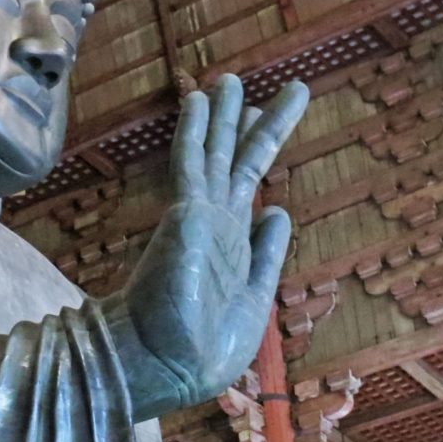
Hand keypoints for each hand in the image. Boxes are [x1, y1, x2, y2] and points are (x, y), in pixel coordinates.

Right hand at [100, 76, 307, 420]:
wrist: (165, 362)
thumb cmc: (202, 348)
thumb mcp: (253, 298)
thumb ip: (266, 253)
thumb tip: (277, 210)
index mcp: (230, 245)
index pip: (245, 188)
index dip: (255, 152)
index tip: (262, 122)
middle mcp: (214, 224)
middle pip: (237, 162)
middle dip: (251, 124)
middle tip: (260, 86)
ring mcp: (198, 217)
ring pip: (217, 154)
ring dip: (224, 115)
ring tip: (230, 78)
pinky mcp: (186, 215)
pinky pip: (193, 162)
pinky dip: (197, 129)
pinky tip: (200, 98)